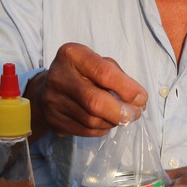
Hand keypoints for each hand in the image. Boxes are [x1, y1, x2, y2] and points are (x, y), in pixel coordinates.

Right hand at [24, 43, 147, 139]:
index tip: (141, 98)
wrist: (45, 89)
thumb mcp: (97, 63)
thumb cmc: (80, 73)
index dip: (127, 88)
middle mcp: (59, 77)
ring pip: (91, 120)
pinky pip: (86, 130)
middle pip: (95, 102)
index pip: (104, 73)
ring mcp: (53, 101)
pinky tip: (107, 122)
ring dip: (113, 122)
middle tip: (135, 114)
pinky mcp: (54, 120)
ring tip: (122, 117)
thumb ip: (118, 76)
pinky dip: (102, 129)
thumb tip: (138, 101)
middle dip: (121, 111)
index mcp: (73, 55)